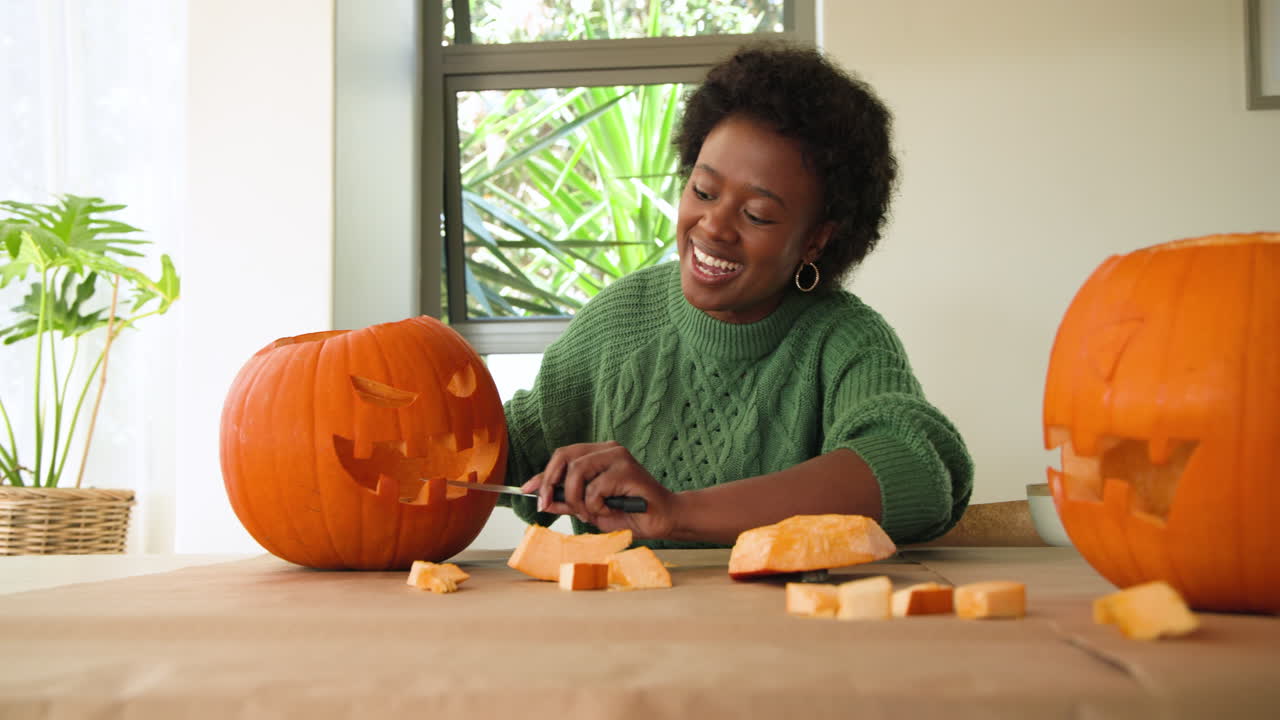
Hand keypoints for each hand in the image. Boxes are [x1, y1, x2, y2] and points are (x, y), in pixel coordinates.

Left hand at [519, 441, 677, 538]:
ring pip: (577, 473)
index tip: (526, 490)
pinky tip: (610, 510)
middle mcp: (608, 450)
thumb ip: (569, 502)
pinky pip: (595, 489)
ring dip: (577, 500)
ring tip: (591, 512)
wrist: (662, 520)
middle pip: (564, 457)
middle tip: (548, 505)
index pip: (563, 457)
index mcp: (599, 454)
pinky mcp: (627, 470)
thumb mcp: (591, 510)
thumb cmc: (629, 513)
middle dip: (551, 484)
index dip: (542, 474)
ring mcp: (619, 457)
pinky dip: (596, 506)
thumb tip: (544, 500)